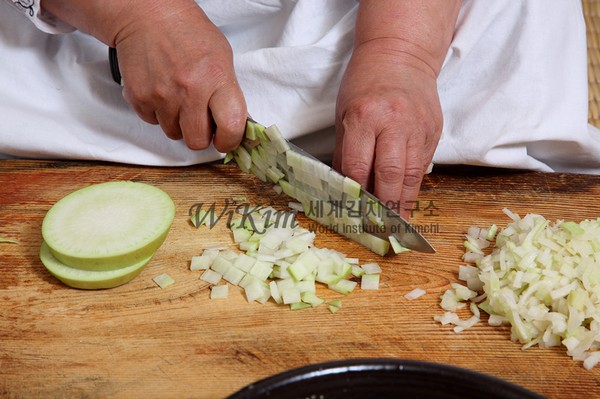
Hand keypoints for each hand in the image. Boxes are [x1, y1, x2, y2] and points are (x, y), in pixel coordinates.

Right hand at [112, 1, 246, 151]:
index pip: (231, 126)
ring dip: (178, 123)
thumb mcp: (222, 57)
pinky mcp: (139, 97)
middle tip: (201, 120)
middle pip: (197, 141)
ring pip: (174, 133)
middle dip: (201, 135)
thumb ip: (230, 93)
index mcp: (216, 77)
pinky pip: (153, 122)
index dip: (230, 140)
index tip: (226, 139)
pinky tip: (162, 92)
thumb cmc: (188, 33)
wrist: (147, 15)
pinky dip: (159, 113)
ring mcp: (162, 95)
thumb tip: (238, 125)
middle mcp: (189, 89)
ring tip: (179, 98)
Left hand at [333, 39, 442, 218]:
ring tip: (395, 224)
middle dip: (383, 207)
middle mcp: (394, 122)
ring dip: (403, 203)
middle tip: (377, 228)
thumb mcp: (344, 112)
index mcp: (364, 116)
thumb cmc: (364, 82)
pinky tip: (406, 199)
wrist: (401, 54)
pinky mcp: (433, 130)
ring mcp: (418, 126)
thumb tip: (346, 187)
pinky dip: (413, 185)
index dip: (355, 195)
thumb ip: (347, 150)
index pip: (358, 167)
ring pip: (410, 175)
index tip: (352, 214)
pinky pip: (422, 165)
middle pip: (389, 176)